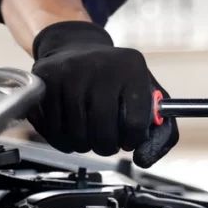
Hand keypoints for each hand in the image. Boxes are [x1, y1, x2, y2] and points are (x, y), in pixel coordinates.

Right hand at [27, 21, 177, 167]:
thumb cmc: (116, 78)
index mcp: (132, 68)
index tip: (130, 137)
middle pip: (104, 134)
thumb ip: (161, 130)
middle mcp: (101, 66)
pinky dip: (62, 140)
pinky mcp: (46, 79)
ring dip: (84, 144)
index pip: (137, 124)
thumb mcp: (146, 93)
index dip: (134, 139)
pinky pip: (52, 131)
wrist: (75, 47)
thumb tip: (143, 159)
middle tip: (107, 139)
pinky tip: (70, 127)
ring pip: (77, 137)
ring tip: (88, 131)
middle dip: (107, 146)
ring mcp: (70, 72)